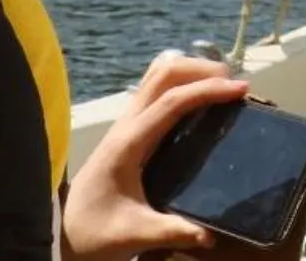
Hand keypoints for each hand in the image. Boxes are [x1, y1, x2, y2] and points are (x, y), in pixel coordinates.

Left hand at [61, 52, 251, 260]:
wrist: (64, 232)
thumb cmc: (96, 233)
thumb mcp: (134, 235)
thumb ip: (171, 232)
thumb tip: (210, 233)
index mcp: (128, 143)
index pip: (171, 101)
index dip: (207, 89)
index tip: (240, 90)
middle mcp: (126, 124)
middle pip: (163, 73)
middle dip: (201, 69)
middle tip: (234, 86)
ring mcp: (126, 123)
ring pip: (158, 75)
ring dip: (191, 71)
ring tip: (221, 86)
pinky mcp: (129, 128)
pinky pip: (157, 89)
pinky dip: (182, 82)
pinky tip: (200, 100)